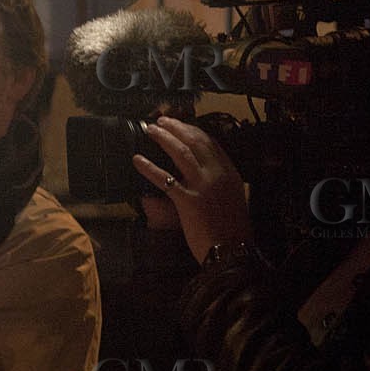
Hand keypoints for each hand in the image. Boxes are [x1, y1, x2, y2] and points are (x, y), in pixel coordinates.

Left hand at [132, 117, 251, 263]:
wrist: (232, 249)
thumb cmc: (232, 228)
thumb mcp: (232, 198)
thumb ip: (220, 182)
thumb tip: (206, 173)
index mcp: (229, 173)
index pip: (211, 143)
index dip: (193, 130)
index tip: (181, 124)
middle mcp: (217, 174)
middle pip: (195, 142)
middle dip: (177, 128)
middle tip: (162, 121)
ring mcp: (202, 186)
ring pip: (181, 153)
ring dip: (164, 138)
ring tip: (151, 130)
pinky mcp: (187, 200)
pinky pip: (165, 179)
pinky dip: (149, 168)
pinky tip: (137, 160)